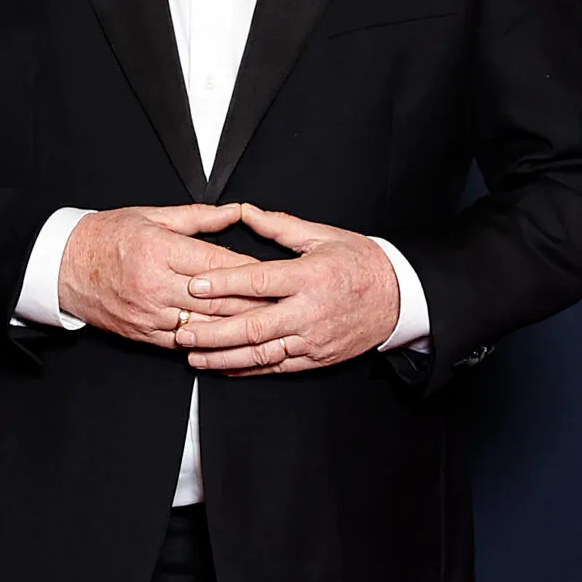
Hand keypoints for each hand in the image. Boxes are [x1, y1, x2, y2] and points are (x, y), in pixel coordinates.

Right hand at [57, 202, 258, 345]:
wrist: (63, 267)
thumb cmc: (105, 237)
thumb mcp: (151, 217)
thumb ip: (198, 218)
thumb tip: (235, 212)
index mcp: (159, 251)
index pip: (217, 264)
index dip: (251, 272)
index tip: (276, 275)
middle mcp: (155, 285)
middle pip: (217, 299)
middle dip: (254, 303)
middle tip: (284, 304)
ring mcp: (149, 313)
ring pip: (204, 325)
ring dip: (237, 328)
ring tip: (266, 327)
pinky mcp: (143, 334)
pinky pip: (183, 343)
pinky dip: (209, 343)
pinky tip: (230, 344)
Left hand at [175, 204, 400, 373]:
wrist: (399, 298)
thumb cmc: (361, 264)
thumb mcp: (323, 236)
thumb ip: (280, 227)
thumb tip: (244, 211)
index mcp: (309, 277)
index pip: (258, 282)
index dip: (223, 284)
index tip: (194, 285)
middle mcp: (309, 311)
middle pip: (253, 325)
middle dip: (213, 331)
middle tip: (182, 330)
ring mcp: (312, 339)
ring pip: (261, 353)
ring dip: (223, 356)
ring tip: (193, 355)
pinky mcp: (316, 357)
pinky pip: (276, 367)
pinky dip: (247, 369)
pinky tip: (224, 367)